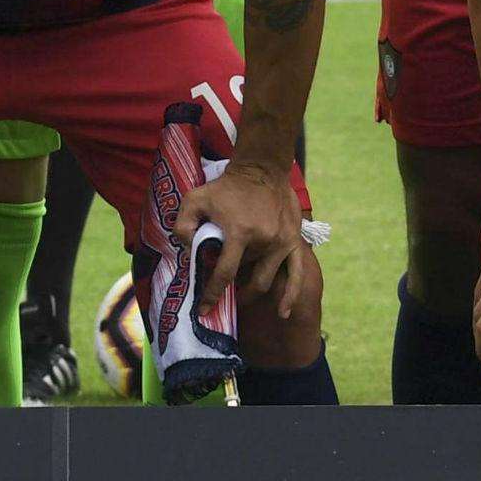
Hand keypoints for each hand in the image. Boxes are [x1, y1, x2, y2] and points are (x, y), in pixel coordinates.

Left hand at [178, 155, 305, 301]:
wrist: (262, 168)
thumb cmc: (226, 186)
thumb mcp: (195, 199)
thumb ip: (183, 225)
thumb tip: (186, 250)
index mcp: (240, 233)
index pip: (224, 273)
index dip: (213, 294)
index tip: (204, 310)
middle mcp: (264, 241)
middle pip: (248, 279)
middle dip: (234, 292)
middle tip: (223, 295)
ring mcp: (282, 243)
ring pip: (267, 280)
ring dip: (253, 292)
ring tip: (241, 297)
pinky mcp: (294, 241)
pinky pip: (297, 274)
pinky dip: (290, 295)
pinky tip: (283, 312)